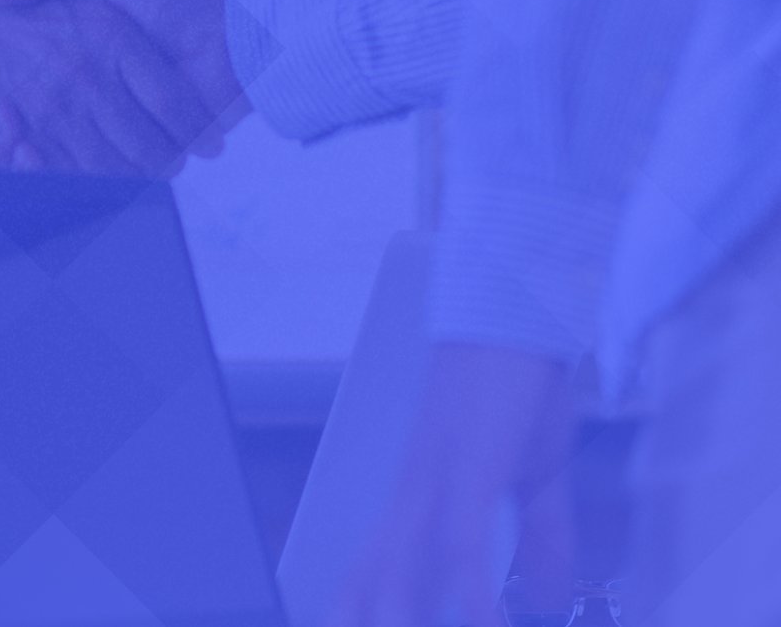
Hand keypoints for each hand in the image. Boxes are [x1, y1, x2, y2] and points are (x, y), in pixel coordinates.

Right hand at [0, 0, 250, 172]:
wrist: (231, 42)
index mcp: (79, 58)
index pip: (11, 81)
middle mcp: (86, 97)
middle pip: (14, 120)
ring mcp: (102, 128)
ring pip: (32, 147)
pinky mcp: (121, 156)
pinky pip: (67, 169)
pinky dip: (35, 164)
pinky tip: (14, 145)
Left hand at [329, 345, 576, 626]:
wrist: (515, 315)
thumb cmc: (517, 388)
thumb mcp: (537, 477)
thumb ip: (542, 540)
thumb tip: (548, 596)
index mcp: (422, 497)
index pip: (378, 567)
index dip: (363, 608)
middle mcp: (415, 492)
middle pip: (374, 575)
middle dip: (368, 618)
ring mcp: (436, 479)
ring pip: (400, 566)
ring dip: (404, 617)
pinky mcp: (469, 466)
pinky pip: (461, 541)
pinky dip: (471, 589)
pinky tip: (484, 620)